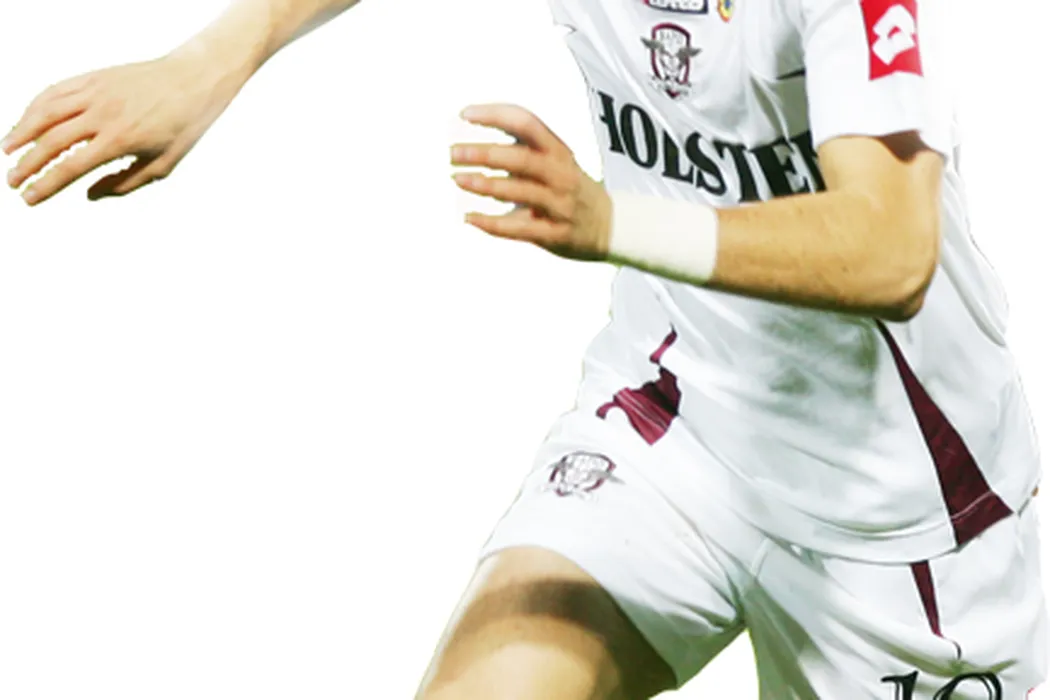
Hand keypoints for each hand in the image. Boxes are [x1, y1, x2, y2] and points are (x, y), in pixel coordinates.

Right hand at [3, 46, 244, 205]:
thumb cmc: (182, 126)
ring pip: (46, 111)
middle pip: (51, 141)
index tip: (28, 198)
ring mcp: (96, 92)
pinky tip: (27, 119)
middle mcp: (102, 115)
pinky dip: (36, 106)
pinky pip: (56, 90)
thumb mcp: (162, 165)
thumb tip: (90, 195)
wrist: (193, 80)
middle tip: (12, 180)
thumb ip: (124, 183)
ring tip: (7, 151)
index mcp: (120, 140)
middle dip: (27, 164)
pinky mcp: (94, 77)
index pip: (71, 168)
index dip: (45, 185)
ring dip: (21, 131)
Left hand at [451, 104, 611, 260]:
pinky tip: (468, 217)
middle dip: (483, 153)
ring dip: (484, 184)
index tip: (465, 114)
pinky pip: (518, 228)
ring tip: (458, 179)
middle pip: (519, 157)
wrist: (612, 226)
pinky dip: (491, 223)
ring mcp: (559, 205)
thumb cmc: (569, 188)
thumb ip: (523, 147)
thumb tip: (475, 135)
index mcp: (558, 151)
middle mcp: (561, 175)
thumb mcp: (556, 160)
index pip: (526, 122)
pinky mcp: (554, 234)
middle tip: (453, 153)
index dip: (495, 115)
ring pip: (518, 191)